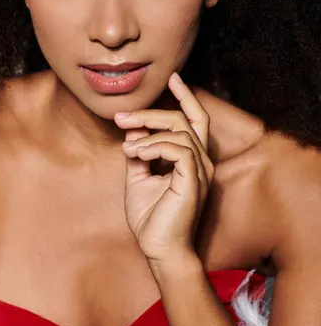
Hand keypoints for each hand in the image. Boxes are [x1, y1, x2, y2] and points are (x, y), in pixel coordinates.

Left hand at [114, 72, 213, 263]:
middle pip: (185, 118)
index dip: (186, 96)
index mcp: (191, 159)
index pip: (195, 119)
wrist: (158, 248)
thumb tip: (132, 130)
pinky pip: (178, 148)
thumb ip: (139, 152)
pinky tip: (136, 153)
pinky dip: (154, 146)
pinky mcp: (193, 179)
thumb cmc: (151, 217)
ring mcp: (200, 170)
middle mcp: (201, 161)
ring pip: (180, 130)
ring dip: (148, 131)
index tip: (173, 78)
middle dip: (152, 112)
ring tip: (127, 144)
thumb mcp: (138, 177)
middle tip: (123, 116)